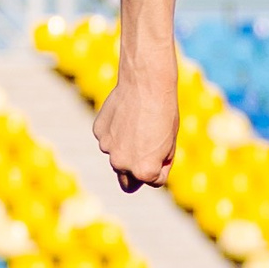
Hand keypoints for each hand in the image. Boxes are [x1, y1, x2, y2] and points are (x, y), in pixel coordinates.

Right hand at [94, 73, 178, 191]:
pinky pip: (109, 139)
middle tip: (147, 148)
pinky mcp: (98, 133)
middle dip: (138, 171)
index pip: (154, 181)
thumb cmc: (165, 116)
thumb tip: (139, 176)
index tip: (165, 149)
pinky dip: (116, 133)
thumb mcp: (169, 146)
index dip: (162, 166)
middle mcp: (121, 164)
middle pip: (129, 181)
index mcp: (143, 171)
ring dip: (127, 149)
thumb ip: (155, 166)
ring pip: (118, 157)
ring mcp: (106, 148)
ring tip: (138, 126)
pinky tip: (125, 117)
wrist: (146, 86)